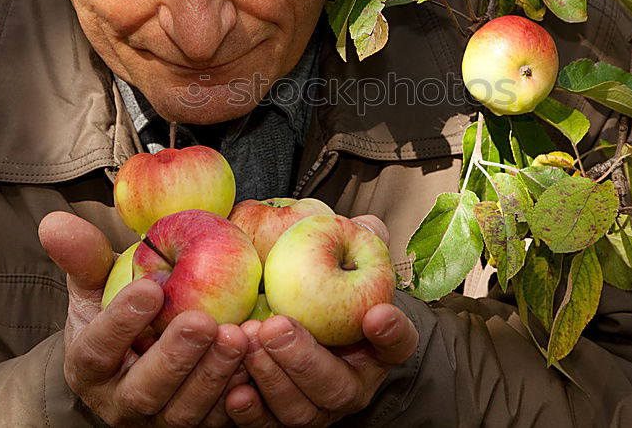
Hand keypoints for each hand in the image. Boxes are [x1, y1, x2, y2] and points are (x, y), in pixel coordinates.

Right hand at [39, 211, 248, 426]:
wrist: (148, 352)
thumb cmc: (121, 309)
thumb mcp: (97, 284)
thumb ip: (83, 257)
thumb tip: (55, 222)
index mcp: (89, 368)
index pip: (96, 350)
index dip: (121, 322)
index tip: (149, 287)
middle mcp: (121, 404)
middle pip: (145, 390)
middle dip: (176, 357)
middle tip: (205, 320)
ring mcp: (162, 421)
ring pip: (186, 412)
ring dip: (215, 375)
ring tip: (239, 335)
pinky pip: (221, 420)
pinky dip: (241, 396)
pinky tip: (259, 361)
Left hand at [224, 215, 418, 427]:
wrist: (279, 318)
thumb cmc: (315, 288)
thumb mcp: (338, 260)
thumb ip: (355, 244)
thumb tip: (367, 225)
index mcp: (376, 347)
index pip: (398, 343)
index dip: (392, 332)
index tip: (377, 314)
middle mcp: (350, 384)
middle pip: (337, 386)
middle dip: (305, 359)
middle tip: (275, 326)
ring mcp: (315, 409)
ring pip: (300, 411)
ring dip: (272, 380)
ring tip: (248, 346)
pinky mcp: (277, 421)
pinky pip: (265, 427)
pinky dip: (250, 412)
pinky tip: (233, 390)